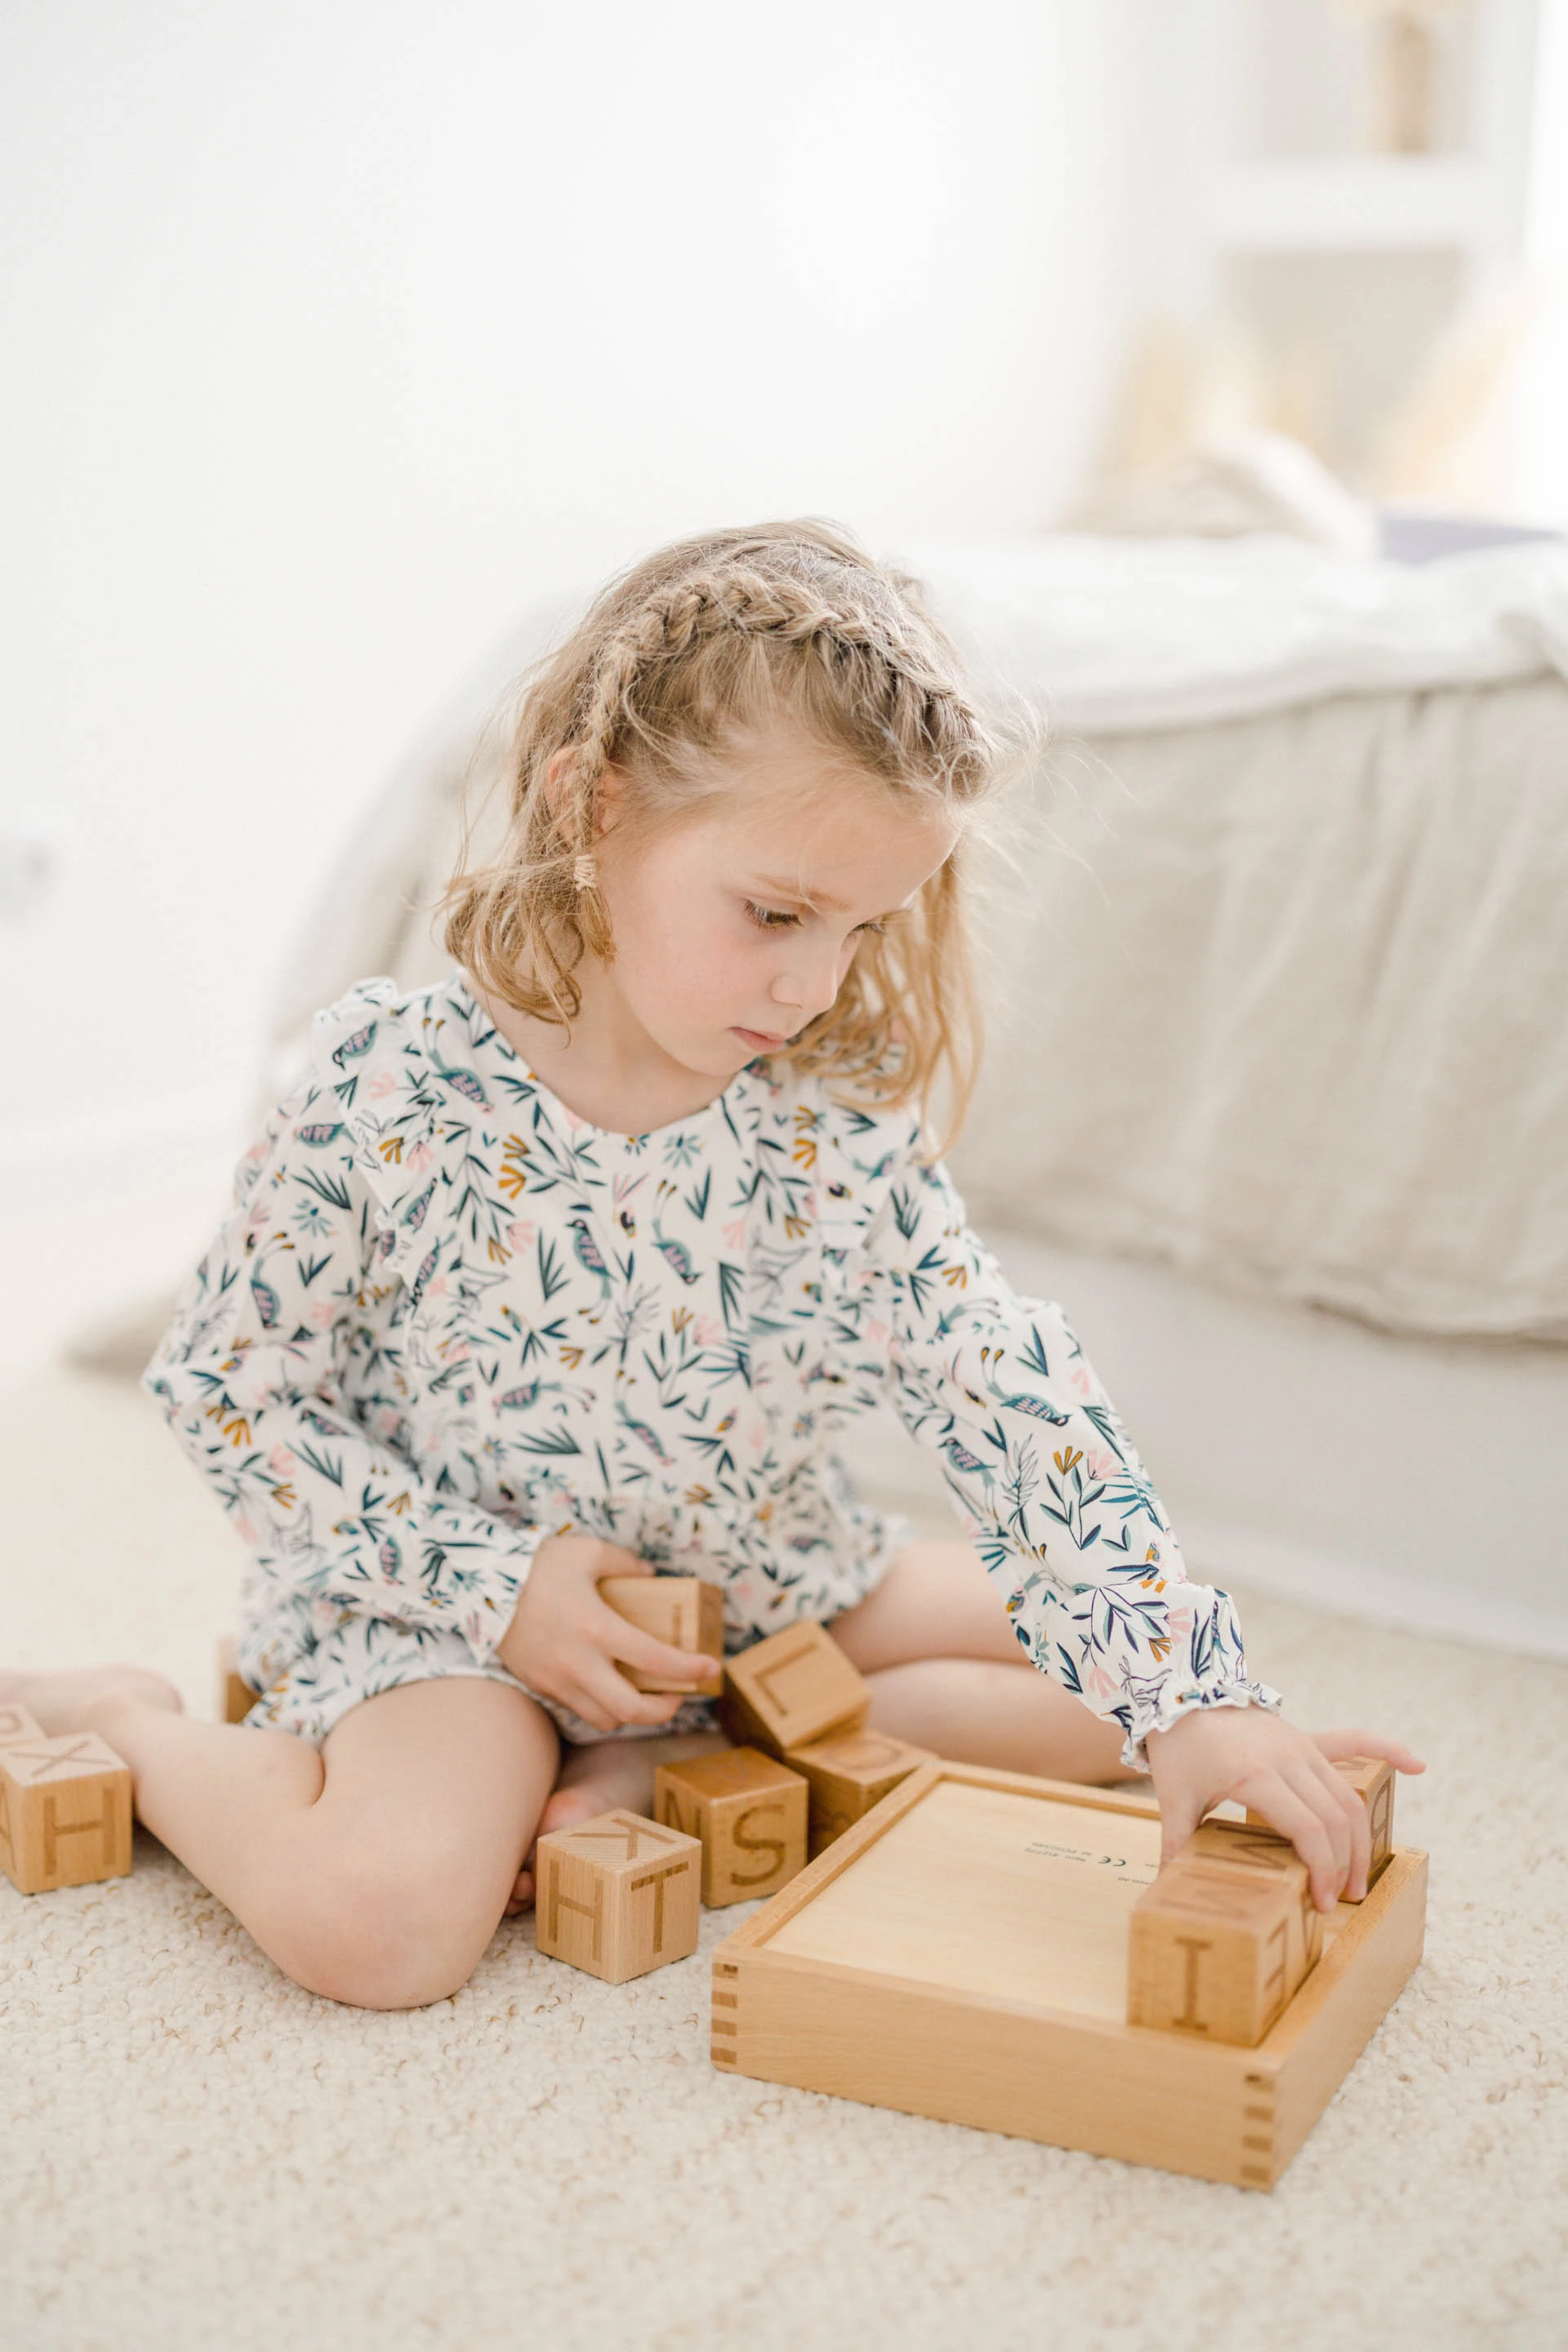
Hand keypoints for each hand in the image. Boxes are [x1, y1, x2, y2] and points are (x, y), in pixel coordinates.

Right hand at [496, 1535, 718, 1733]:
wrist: (480, 1586)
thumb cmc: (538, 1566)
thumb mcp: (588, 1552)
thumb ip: (625, 1564)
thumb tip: (649, 1575)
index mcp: (598, 1629)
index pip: (656, 1661)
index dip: (689, 1670)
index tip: (711, 1669)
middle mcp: (580, 1664)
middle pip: (633, 1711)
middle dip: (665, 1710)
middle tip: (678, 1695)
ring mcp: (558, 1681)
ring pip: (605, 1719)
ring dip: (631, 1714)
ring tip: (644, 1695)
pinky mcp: (541, 1686)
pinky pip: (579, 1708)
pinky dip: (601, 1706)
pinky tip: (609, 1687)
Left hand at [1145, 1708, 1424, 1911]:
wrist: (1180, 1689)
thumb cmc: (1178, 1745)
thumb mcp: (1173, 1797)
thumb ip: (1177, 1842)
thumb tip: (1169, 1884)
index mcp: (1255, 1775)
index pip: (1306, 1829)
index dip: (1322, 1869)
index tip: (1322, 1902)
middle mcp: (1287, 1758)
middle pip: (1334, 1818)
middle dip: (1345, 1864)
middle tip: (1343, 1899)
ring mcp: (1300, 1745)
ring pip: (1346, 1795)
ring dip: (1360, 1838)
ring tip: (1358, 1876)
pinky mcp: (1305, 1737)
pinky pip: (1352, 1741)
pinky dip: (1386, 1750)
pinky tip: (1417, 1765)